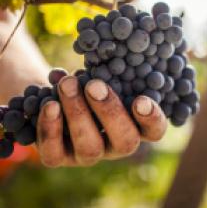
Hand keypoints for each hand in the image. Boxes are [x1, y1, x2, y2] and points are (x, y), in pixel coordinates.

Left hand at [36, 76, 167, 166]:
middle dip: (110, 112)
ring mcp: (88, 155)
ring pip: (89, 147)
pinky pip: (54, 153)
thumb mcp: (105, 74)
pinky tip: (50, 104)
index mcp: (136, 125)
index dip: (152, 118)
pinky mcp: (59, 158)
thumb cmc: (93, 82)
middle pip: (125, 141)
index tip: (141, 100)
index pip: (155, 130)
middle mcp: (117, 145)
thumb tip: (102, 49)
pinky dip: (51, 128)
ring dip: (78, 113)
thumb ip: (108, 68)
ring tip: (67, 84)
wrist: (60, 95)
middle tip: (95, 85)